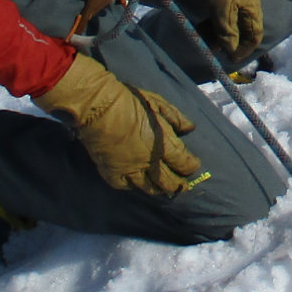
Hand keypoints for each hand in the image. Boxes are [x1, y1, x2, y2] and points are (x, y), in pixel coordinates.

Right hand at [35, 55, 204, 195]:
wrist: (98, 108)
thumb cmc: (129, 101)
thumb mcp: (158, 103)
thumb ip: (176, 117)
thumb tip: (190, 129)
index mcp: (162, 145)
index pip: (183, 162)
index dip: (191, 166)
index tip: (194, 165)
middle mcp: (148, 162)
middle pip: (168, 181)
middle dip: (179, 185)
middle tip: (183, 186)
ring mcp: (130, 170)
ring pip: (149, 188)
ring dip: (159, 190)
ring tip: (164, 190)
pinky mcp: (112, 173)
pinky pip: (126, 186)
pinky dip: (134, 186)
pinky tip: (136, 184)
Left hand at [178, 0, 263, 63]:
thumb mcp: (223, 12)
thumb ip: (228, 33)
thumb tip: (232, 51)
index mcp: (252, 8)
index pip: (254, 35)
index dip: (245, 49)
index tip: (232, 59)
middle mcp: (246, 2)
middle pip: (241, 28)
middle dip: (229, 42)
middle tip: (214, 50)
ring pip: (230, 19)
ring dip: (219, 32)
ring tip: (205, 40)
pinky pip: (221, 10)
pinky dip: (214, 20)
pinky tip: (203, 24)